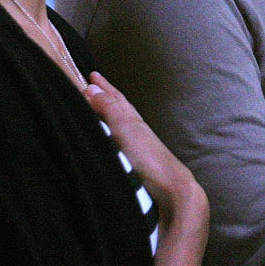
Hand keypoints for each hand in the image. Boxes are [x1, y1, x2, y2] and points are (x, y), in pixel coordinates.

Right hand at [84, 72, 207, 237]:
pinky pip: (121, 141)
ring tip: (100, 108)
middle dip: (106, 96)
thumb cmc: (150, 159)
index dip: (104, 87)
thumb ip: (108, 110)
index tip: (93, 75)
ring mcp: (138, 147)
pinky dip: (112, 134)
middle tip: (95, 85)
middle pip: (120, 108)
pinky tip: (111, 141)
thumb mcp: (125, 130)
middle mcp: (137, 131)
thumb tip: (91, 89)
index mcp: (133, 121)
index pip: (116, 99)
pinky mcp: (138, 164)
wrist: (173, 189)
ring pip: (121, 124)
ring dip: (109, 114)